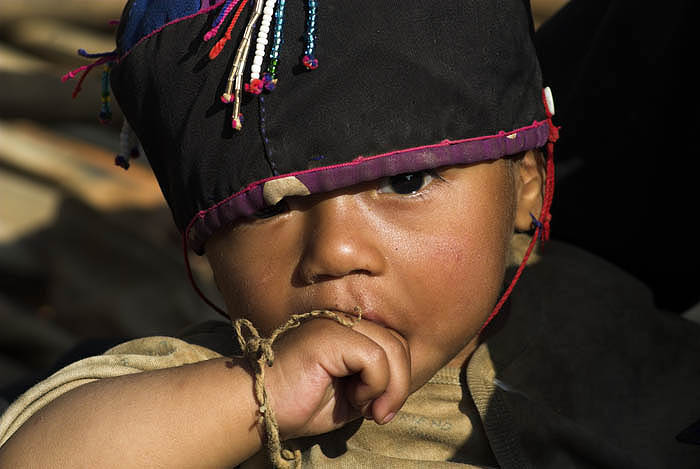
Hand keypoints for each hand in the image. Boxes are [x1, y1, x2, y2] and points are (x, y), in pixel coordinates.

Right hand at [264, 316, 410, 439]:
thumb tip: (402, 387)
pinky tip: (354, 399)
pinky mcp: (330, 335)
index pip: (393, 343)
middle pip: (398, 343)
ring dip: (390, 388)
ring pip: (392, 349)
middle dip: (400, 385)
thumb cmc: (298, 405)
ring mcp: (336, 324)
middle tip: (381, 414)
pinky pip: (375, 358)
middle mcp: (343, 320)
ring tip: (369, 410)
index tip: (381, 410)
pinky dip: (374, 385)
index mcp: (347, 330)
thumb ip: (376, 383)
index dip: (398, 378)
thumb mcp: (350, 396)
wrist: (258, 407)